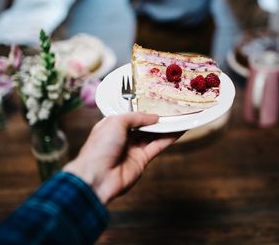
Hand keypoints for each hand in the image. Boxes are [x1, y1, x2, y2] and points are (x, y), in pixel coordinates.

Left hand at [64, 112, 182, 204]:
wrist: (98, 177)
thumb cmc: (100, 147)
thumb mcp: (116, 122)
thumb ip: (136, 117)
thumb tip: (154, 117)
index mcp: (113, 125)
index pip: (131, 115)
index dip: (144, 109)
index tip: (157, 101)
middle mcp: (123, 137)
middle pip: (144, 125)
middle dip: (157, 118)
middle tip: (172, 108)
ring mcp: (133, 149)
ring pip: (153, 135)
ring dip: (166, 127)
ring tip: (180, 117)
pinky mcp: (142, 160)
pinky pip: (158, 146)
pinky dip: (169, 138)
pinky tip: (179, 130)